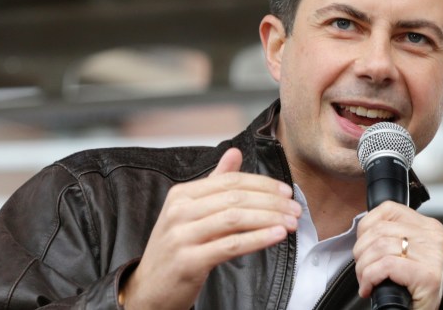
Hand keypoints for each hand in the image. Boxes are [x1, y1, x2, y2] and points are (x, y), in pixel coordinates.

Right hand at [121, 148, 301, 309]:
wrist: (148, 290)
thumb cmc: (175, 250)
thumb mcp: (190, 213)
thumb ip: (215, 182)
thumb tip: (235, 152)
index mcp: (181, 195)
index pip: (230, 181)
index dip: (262, 184)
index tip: (286, 191)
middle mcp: (179, 211)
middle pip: (235, 198)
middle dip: (271, 201)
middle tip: (295, 209)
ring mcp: (181, 236)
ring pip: (235, 218)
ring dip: (269, 219)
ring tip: (291, 223)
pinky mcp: (188, 261)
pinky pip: (230, 245)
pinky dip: (257, 239)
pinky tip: (276, 236)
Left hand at [353, 201, 442, 309]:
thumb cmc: (411, 286)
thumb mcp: (403, 252)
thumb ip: (390, 235)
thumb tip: (363, 231)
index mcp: (428, 226)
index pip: (388, 209)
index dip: (365, 228)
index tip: (363, 247)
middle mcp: (433, 236)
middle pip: (380, 230)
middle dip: (361, 252)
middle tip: (362, 271)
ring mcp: (432, 255)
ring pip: (380, 247)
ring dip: (363, 268)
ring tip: (366, 281)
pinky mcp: (427, 274)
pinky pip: (386, 265)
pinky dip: (370, 277)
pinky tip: (369, 288)